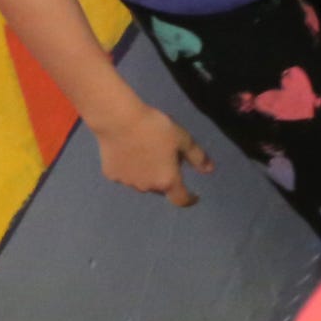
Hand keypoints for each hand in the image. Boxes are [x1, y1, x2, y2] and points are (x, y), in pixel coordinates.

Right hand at [97, 104, 211, 206]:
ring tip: (147, 151)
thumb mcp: (183, 139)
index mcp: (167, 180)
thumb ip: (197, 157)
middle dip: (166, 177)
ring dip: (148, 174)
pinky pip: (126, 175)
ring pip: (142, 182)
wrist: (119, 120)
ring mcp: (127, 182)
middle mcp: (147, 187)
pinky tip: (129, 150)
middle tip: (167, 156)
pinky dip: (131, 168)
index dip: (189, 199)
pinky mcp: (111, 174)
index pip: (181, 199)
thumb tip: (209, 170)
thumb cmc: (155, 128)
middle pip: (161, 187)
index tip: (194, 196)